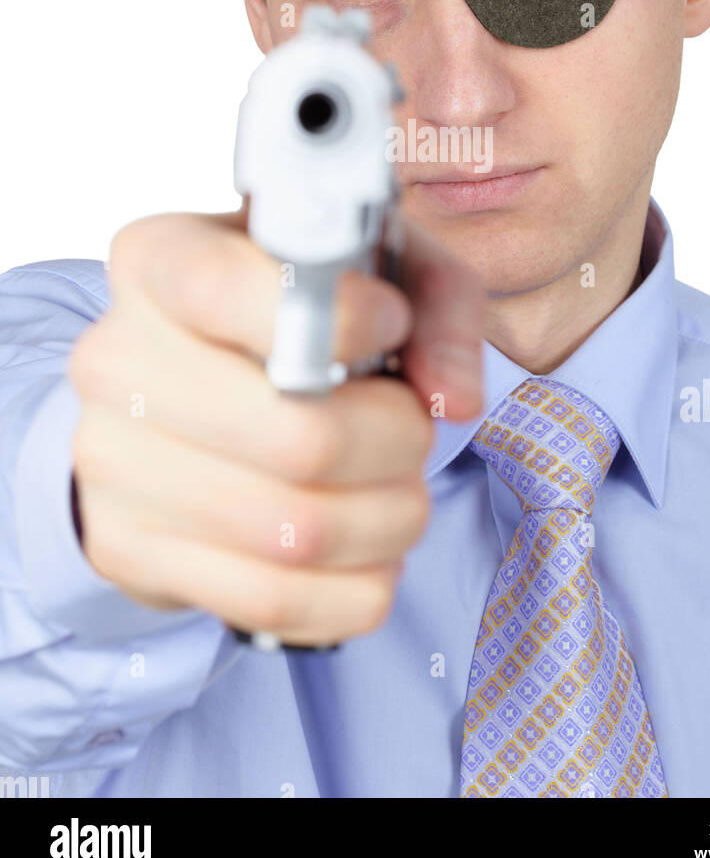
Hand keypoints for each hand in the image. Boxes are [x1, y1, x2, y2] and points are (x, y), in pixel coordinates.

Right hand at [68, 206, 483, 645]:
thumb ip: (435, 305)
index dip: (340, 318)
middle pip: (298, 437)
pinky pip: (274, 600)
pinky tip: (368, 551)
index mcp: (161, 257)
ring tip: (398, 489)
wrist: (181, 397)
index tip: (390, 321)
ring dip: (388, 519)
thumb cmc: (292, 318)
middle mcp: (116, 357)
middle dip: (397, 442)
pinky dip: (355, 588)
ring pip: (298, 531)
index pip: (229, 291)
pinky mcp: (126, 549)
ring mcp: (111, 462)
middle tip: (413, 428)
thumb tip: (451, 399)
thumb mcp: (374, 266)